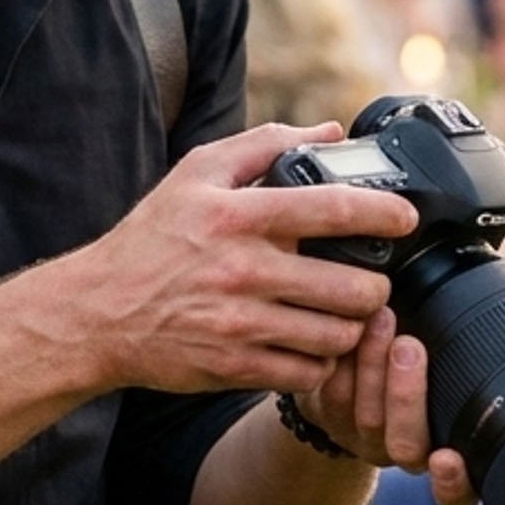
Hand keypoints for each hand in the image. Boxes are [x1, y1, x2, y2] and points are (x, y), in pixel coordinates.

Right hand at [79, 119, 413, 398]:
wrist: (97, 312)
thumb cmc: (151, 240)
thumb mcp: (195, 174)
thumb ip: (262, 144)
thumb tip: (327, 131)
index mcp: (238, 216)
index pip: (332, 209)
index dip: (384, 212)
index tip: (407, 217)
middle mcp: (244, 270)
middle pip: (351, 287)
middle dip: (374, 286)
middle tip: (370, 281)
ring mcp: (241, 324)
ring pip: (338, 336)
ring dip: (351, 328)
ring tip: (342, 315)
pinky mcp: (236, 367)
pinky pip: (309, 373)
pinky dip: (321, 363)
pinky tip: (311, 346)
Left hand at [293, 311, 477, 504]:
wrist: (357, 364)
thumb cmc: (417, 360)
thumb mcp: (451, 363)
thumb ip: (466, 360)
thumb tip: (497, 321)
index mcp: (449, 451)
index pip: (459, 494)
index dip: (454, 485)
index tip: (448, 459)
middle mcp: (407, 452)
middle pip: (406, 444)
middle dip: (406, 394)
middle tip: (409, 346)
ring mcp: (364, 438)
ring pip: (366, 415)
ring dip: (373, 363)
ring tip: (380, 317)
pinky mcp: (329, 417)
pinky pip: (333, 393)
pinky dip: (344, 356)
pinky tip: (353, 323)